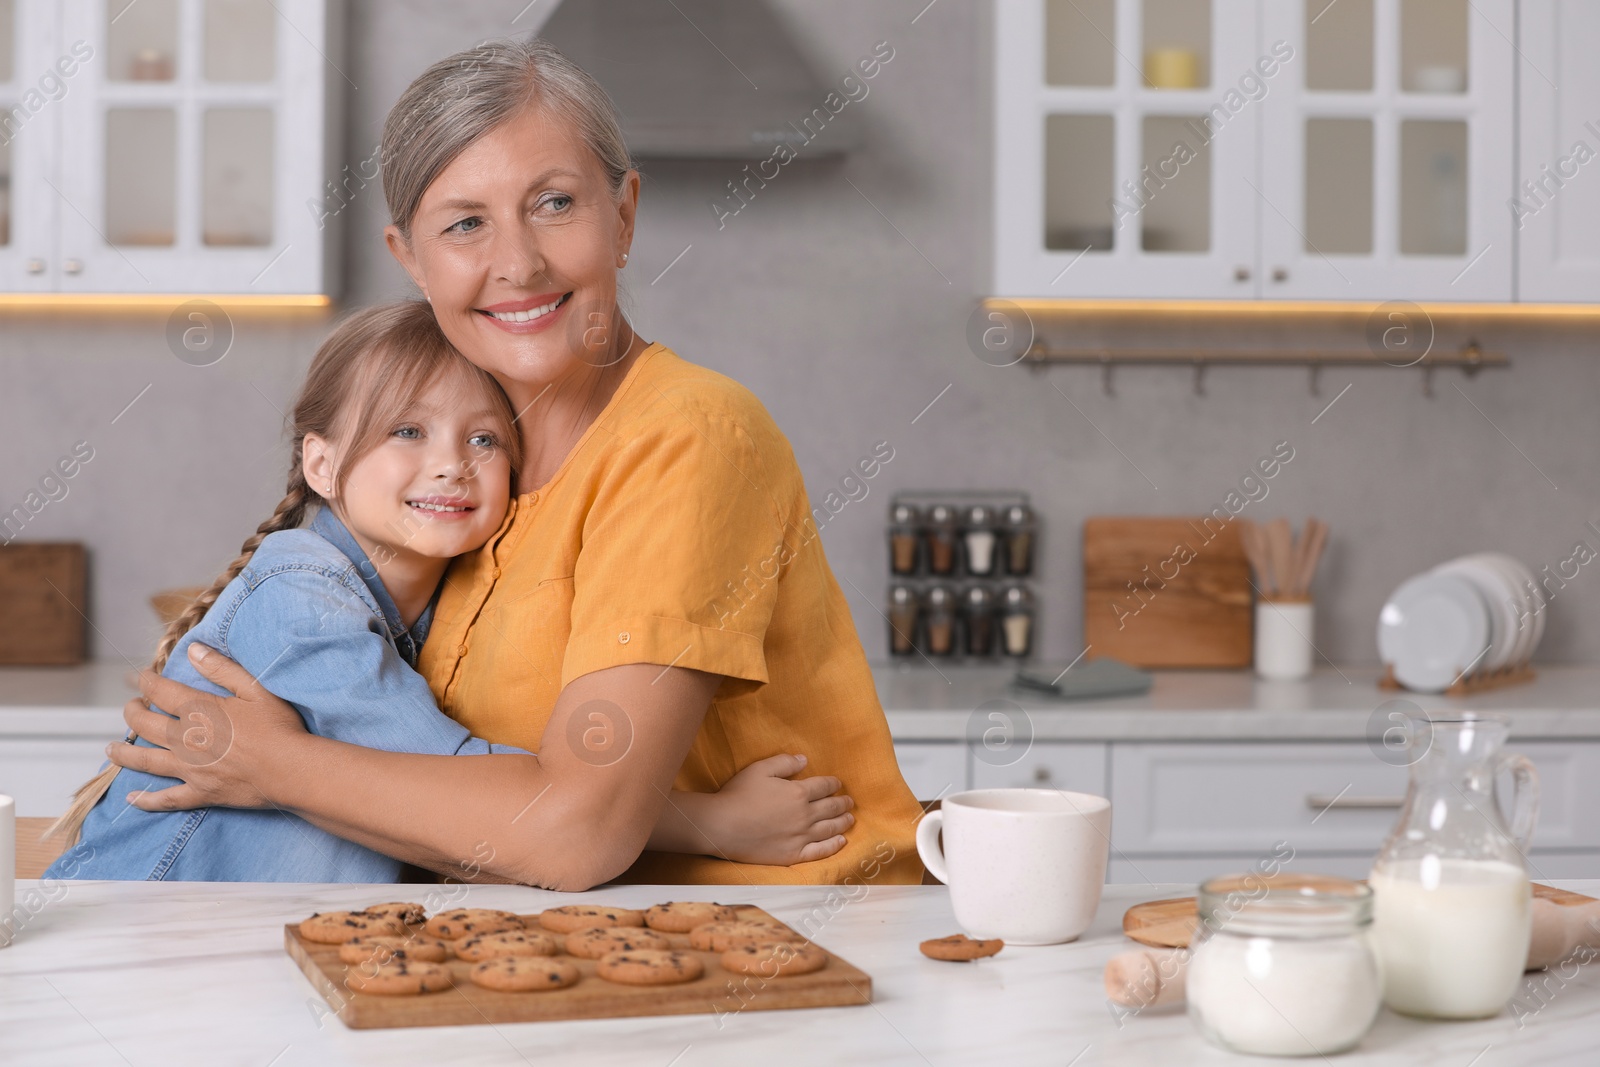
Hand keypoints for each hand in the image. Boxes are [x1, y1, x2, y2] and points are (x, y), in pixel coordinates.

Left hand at [107, 643, 309, 811]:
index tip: (141, 677)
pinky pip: (166, 799)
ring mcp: (189, 769)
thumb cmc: (278, 727)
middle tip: (131, 707)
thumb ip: (222, 669)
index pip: (160, 691)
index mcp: (198, 711)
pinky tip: (132, 798)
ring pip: (145, 760)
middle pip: (145, 724)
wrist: (290, 770)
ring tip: (111, 749)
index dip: (146, 681)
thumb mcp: (255, 689)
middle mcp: (185, 740)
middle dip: (132, 712)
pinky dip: (147, 800)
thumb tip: (193, 651)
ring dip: (124, 753)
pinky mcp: (199, 793)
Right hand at [683, 754, 854, 866]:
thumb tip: (804, 760)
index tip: (838, 784)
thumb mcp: (759, 769)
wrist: (723, 827)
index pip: (824, 786)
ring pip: (830, 829)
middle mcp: (805, 815)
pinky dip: (834, 846)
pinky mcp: (794, 854)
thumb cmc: (738, 795)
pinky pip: (820, 851)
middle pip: (831, 808)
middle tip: (849, 802)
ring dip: (843, 823)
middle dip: (842, 803)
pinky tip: (841, 842)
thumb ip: (784, 762)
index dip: (833, 784)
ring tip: (850, 820)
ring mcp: (801, 837)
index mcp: (798, 793)